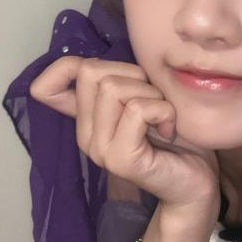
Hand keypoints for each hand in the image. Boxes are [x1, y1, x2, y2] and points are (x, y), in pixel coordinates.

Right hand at [29, 56, 219, 216]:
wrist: (196, 182)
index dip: (65, 67)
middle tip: (154, 100)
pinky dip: (163, 110)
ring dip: (151, 93)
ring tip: (162, 116)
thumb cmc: (175, 137)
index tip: (111, 77)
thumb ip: (118, 83)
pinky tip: (168, 129)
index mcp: (86, 120)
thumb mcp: (143, 98)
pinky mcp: (122, 159)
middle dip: (132, 74)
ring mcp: (100, 150)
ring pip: (113, 88)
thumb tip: (94, 59)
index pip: (45, 88)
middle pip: (90, 72)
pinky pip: (138, 109)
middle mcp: (86, 136)